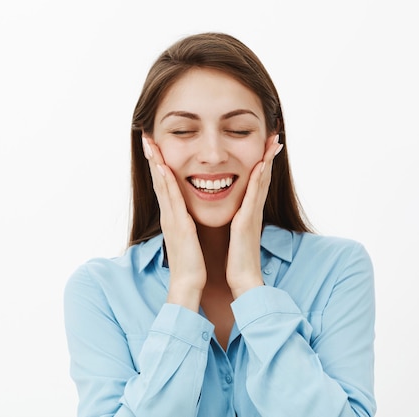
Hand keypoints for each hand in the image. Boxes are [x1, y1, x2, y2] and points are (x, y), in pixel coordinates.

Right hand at [142, 136, 205, 310]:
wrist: (189, 285)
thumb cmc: (192, 264)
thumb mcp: (188, 238)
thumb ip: (185, 224)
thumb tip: (186, 215)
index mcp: (172, 217)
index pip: (164, 185)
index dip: (158, 165)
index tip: (154, 146)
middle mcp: (168, 214)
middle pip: (158, 181)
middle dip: (153, 157)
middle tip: (146, 136)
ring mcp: (171, 219)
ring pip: (162, 185)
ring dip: (156, 163)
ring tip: (150, 143)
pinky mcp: (179, 225)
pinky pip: (172, 199)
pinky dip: (166, 182)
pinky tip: (162, 167)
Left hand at [227, 134, 282, 297]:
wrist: (242, 280)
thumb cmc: (237, 260)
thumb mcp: (237, 236)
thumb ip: (239, 223)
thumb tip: (237, 215)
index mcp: (248, 213)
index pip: (256, 182)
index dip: (262, 163)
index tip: (266, 145)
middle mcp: (253, 210)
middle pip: (263, 177)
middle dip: (269, 156)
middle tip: (276, 136)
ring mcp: (252, 214)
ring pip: (261, 182)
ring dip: (267, 161)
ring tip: (274, 142)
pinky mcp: (248, 221)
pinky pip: (254, 196)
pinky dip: (259, 179)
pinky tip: (261, 165)